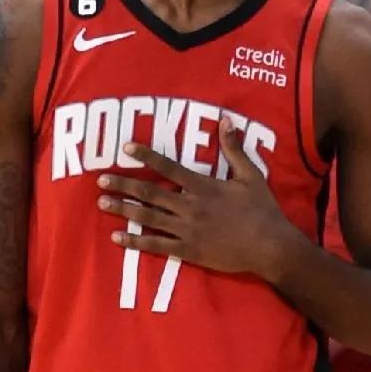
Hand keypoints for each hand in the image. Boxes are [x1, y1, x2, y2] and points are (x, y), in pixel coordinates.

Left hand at [97, 118, 295, 279]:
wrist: (270, 247)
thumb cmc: (262, 210)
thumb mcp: (251, 175)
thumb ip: (234, 149)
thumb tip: (225, 120)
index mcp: (203, 186)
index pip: (168, 167)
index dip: (146, 155)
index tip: (126, 147)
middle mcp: (189, 206)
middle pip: (149, 193)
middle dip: (123, 185)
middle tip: (101, 180)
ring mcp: (186, 230)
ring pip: (147, 217)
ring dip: (123, 209)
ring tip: (102, 204)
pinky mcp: (188, 250)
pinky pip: (156, 245)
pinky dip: (135, 241)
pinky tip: (117, 237)